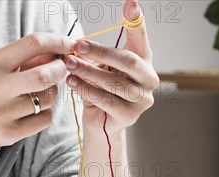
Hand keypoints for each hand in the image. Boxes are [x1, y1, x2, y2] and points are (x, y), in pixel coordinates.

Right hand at [0, 33, 74, 153]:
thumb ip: (21, 59)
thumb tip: (54, 52)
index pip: (33, 44)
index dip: (57, 42)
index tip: (67, 45)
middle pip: (45, 75)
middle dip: (60, 70)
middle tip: (61, 69)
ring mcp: (3, 112)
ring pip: (48, 99)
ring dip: (52, 93)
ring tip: (40, 92)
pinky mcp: (10, 133)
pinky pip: (44, 119)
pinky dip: (45, 113)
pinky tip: (33, 110)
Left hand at [64, 0, 158, 133]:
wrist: (101, 123)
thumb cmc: (101, 90)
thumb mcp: (101, 66)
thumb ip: (97, 53)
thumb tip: (79, 43)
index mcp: (144, 62)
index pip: (141, 38)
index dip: (137, 22)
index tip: (131, 3)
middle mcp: (149, 80)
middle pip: (129, 61)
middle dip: (101, 52)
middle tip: (78, 45)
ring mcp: (142, 100)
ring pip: (115, 82)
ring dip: (89, 72)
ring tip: (69, 65)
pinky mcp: (130, 116)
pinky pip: (107, 100)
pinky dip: (87, 90)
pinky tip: (73, 82)